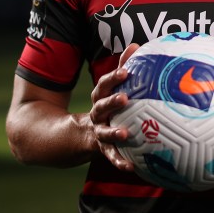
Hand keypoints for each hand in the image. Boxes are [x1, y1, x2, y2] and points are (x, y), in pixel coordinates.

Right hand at [88, 42, 139, 171]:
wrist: (78, 134)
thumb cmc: (105, 105)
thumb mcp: (110, 88)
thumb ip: (122, 67)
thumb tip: (135, 45)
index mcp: (100, 97)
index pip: (104, 85)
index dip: (114, 77)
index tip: (126, 71)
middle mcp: (97, 114)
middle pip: (101, 106)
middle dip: (111, 101)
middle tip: (125, 98)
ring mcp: (98, 132)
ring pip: (104, 132)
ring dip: (113, 133)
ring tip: (125, 134)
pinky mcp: (102, 149)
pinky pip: (111, 156)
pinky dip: (119, 162)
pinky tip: (131, 168)